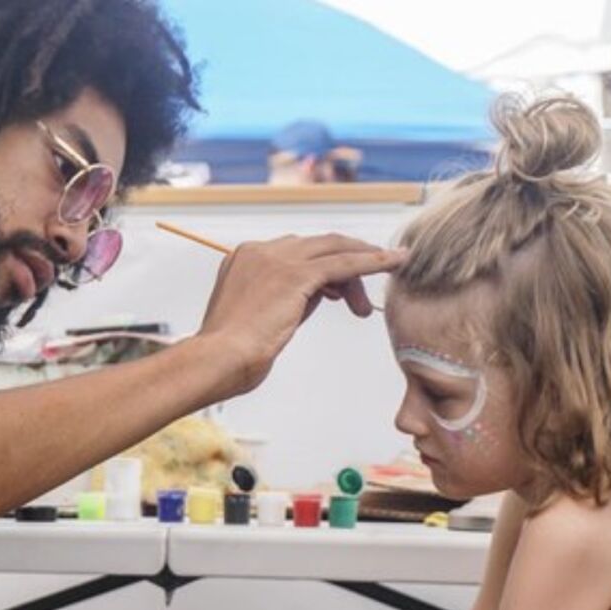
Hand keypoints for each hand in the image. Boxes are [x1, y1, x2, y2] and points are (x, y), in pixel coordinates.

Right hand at [195, 234, 403, 398]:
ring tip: (371, 300)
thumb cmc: (232, 355)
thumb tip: (321, 293)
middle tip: (361, 301)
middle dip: (346, 268)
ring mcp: (276, 259)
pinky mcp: (294, 273)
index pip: (296, 252)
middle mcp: (259, 250)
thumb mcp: (263, 318)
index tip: (337, 292)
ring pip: (333, 250)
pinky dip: (372, 261)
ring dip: (362, 266)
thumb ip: (290, 298)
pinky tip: (394, 262)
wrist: (216, 361)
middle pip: (317, 247)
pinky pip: (343, 262)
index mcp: (245, 258)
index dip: (323, 268)